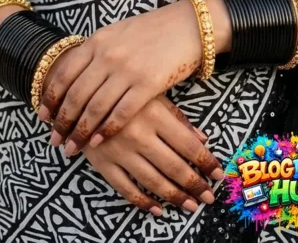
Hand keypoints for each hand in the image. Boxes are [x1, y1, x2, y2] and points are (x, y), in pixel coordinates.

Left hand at [37, 0, 229, 152]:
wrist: (187, 25)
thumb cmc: (151, 31)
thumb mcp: (117, 33)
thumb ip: (96, 51)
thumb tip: (73, 74)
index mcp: (98, 40)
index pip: (65, 73)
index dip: (51, 97)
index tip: (43, 117)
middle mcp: (108, 54)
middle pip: (76, 94)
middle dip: (62, 121)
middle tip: (54, 140)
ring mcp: (127, 69)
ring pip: (95, 107)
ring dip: (80, 131)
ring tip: (71, 148)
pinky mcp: (148, 84)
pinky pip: (121, 112)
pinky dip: (106, 129)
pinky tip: (98, 141)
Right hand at [80, 92, 223, 215]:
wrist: (78, 87)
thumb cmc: (122, 88)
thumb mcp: (152, 94)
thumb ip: (176, 116)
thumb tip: (202, 139)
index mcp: (154, 113)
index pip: (188, 144)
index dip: (205, 162)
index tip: (219, 174)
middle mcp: (139, 134)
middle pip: (174, 166)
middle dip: (194, 184)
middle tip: (208, 197)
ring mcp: (120, 150)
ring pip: (153, 181)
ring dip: (174, 196)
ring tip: (190, 205)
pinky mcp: (102, 162)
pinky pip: (126, 189)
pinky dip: (143, 202)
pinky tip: (157, 210)